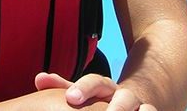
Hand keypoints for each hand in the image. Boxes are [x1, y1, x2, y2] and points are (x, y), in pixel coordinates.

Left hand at [34, 72, 157, 110]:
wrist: (140, 98)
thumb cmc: (101, 97)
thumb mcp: (84, 91)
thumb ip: (63, 86)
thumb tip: (39, 78)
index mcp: (105, 87)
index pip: (94, 83)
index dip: (83, 88)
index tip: (71, 97)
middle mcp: (125, 96)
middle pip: (124, 97)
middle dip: (116, 106)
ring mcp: (142, 108)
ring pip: (147, 109)